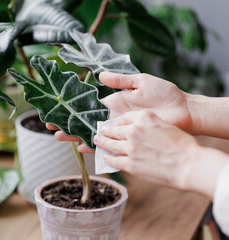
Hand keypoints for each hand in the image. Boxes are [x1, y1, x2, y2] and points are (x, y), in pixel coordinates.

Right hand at [47, 72, 192, 152]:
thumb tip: (99, 74)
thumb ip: (120, 80)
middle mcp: (112, 116)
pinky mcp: (127, 139)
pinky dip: (94, 147)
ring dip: (75, 135)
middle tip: (50, 126)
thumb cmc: (164, 94)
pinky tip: (80, 147)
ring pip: (92, 133)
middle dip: (68, 123)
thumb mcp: (141, 82)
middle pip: (85, 121)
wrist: (183, 111)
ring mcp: (119, 128)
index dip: (72, 107)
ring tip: (58, 137)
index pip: (87, 105)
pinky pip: (108, 144)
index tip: (57, 109)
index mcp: (114, 101)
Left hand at [94, 110, 228, 198]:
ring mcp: (130, 148)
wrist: (189, 165)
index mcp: (144, 117)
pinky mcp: (130, 164)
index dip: (115, 122)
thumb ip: (147, 125)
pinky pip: (113, 160)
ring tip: (97, 141)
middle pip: (113, 130)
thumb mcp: (164, 125)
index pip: (122, 118)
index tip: (111, 124)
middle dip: (104, 131)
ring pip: (109, 144)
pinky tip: (106, 158)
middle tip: (99, 132)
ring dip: (101, 143)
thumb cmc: (182, 145)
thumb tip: (134, 129)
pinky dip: (108, 158)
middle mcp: (133, 130)